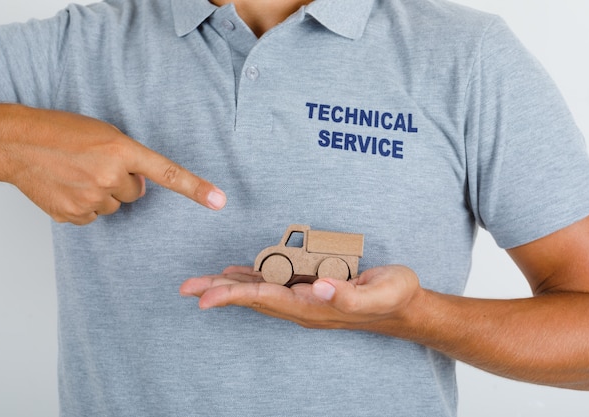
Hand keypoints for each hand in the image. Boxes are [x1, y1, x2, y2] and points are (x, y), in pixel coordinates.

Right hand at [0, 104, 225, 223]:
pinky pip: (94, 217)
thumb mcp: (103, 134)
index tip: (219, 201)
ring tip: (78, 175)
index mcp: (122, 149)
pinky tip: (68, 188)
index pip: (168, 172)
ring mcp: (92, 198)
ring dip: (103, 194)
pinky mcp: (75, 214)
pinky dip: (84, 206)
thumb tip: (140, 186)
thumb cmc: (59, 132)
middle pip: (136, 193)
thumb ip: (128, 158)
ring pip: (115, 206)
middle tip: (95, 165)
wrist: (15, 143)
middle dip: (122, 182)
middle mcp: (111, 176)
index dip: (196, 188)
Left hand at [180, 265, 421, 330]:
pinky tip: (237, 274)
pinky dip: (251, 279)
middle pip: (252, 297)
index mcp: (313, 306)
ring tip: (200, 283)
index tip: (204, 297)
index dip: (232, 296)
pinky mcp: (309, 289)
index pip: (265, 299)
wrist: (403, 305)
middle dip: (219, 292)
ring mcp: (304, 298)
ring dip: (229, 286)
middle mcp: (302, 305)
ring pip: (259, 291)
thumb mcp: (378, 293)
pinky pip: (273, 284)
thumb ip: (346, 294)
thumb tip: (315, 287)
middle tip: (186, 288)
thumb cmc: (392, 296)